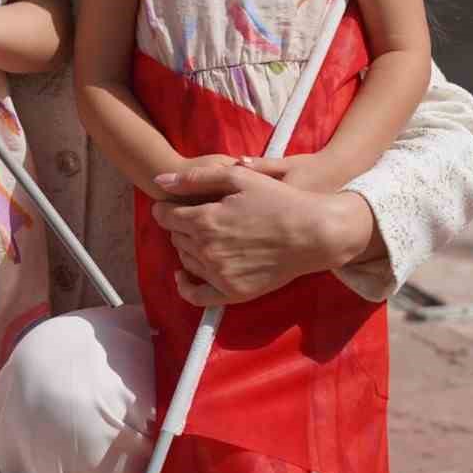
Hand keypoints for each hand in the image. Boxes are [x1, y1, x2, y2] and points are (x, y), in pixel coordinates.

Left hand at [150, 159, 373, 306]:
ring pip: (185, 260)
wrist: (313, 234)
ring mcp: (218, 274)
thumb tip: (159, 181)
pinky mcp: (232, 292)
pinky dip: (184, 285)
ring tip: (205, 234)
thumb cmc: (278, 200)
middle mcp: (206, 250)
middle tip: (197, 215)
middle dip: (179, 224)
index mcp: (204, 220)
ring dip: (187, 246)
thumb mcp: (238, 177)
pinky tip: (184, 274)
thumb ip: (195, 178)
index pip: (165, 216)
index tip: (173, 203)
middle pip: (175, 237)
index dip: (166, 207)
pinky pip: (196, 295)